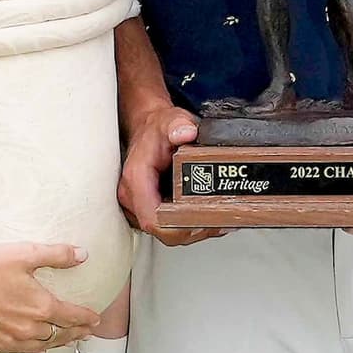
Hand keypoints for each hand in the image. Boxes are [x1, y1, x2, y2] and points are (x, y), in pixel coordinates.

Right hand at [0, 239, 99, 352]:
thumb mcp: (24, 254)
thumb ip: (57, 255)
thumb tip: (83, 254)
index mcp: (41, 306)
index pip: (73, 316)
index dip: (87, 318)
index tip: (96, 319)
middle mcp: (29, 328)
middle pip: (60, 334)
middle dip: (76, 333)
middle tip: (86, 333)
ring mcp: (10, 339)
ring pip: (41, 345)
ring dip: (57, 343)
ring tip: (67, 342)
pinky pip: (19, 351)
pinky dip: (33, 349)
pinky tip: (37, 348)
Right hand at [121, 101, 209, 245]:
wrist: (147, 130)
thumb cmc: (156, 130)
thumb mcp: (169, 120)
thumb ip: (178, 124)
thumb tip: (187, 132)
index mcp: (136, 179)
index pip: (153, 218)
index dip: (179, 227)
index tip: (203, 221)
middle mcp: (134, 196)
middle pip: (163, 231)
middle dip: (192, 230)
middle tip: (218, 221)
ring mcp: (140, 205)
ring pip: (167, 232)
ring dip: (193, 229)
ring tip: (217, 219)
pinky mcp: (149, 208)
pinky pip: (168, 225)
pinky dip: (188, 223)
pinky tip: (206, 215)